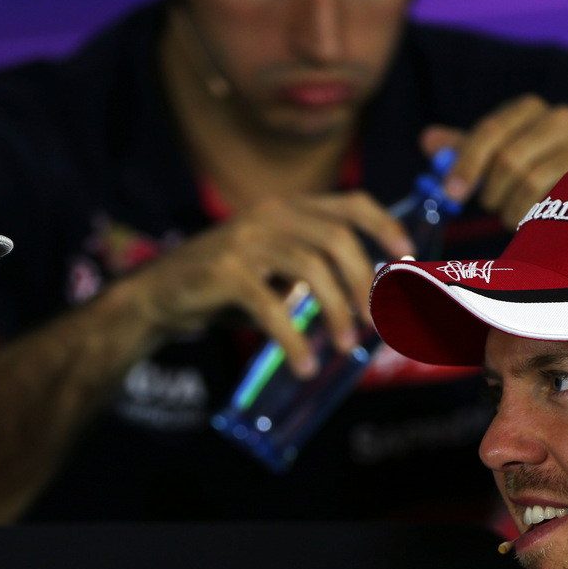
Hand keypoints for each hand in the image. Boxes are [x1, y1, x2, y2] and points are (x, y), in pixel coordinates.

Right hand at [121, 192, 411, 376]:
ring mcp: (246, 240)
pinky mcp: (225, 272)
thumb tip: (369, 303)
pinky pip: (273, 307)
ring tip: (344, 346)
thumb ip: (310, 270)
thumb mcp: (271, 266)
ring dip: (337, 312)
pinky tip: (304, 365)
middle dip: (364, 282)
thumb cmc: (222, 286)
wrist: (159, 295)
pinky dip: (294, 340)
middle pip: (337, 238)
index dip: (386, 226)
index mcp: (287, 207)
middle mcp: (270, 214)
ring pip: (312, 270)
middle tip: (376, 322)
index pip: (351, 203)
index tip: (409, 258)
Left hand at [422, 94, 567, 227]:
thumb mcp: (496, 153)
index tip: (451, 193)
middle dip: (490, 191)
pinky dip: (536, 216)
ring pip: (531, 183)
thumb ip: (464, 148)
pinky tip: (534, 219)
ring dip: (511, 208)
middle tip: (487, 205)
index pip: (489, 131)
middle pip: (508, 159)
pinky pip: (557, 201)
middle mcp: (560, 117)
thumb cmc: (532, 166)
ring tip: (511, 214)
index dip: (466, 163)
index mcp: (527, 108)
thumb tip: (427, 139)